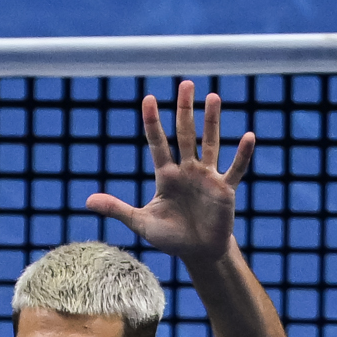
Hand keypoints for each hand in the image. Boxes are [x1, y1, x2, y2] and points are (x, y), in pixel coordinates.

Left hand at [86, 79, 252, 266]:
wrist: (199, 253)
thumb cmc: (171, 237)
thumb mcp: (141, 223)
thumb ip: (117, 209)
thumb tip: (87, 201)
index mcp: (166, 175)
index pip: (158, 143)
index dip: (152, 123)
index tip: (148, 99)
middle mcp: (188, 170)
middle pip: (186, 134)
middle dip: (186, 109)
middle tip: (186, 84)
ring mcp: (208, 177)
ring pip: (210, 144)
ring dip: (212, 122)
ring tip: (213, 97)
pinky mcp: (225, 190)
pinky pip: (235, 169)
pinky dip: (242, 154)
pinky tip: (248, 136)